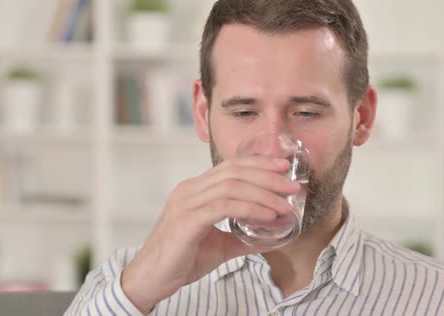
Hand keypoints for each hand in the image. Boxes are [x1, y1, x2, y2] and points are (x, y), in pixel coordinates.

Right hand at [121, 156, 299, 312]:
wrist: (150, 280)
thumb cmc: (181, 260)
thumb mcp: (220, 245)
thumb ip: (244, 237)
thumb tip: (273, 236)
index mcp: (195, 190)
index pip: (230, 167)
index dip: (259, 163)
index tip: (283, 167)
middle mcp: (189, 190)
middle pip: (234, 172)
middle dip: (268, 176)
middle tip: (293, 186)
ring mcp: (186, 204)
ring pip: (231, 186)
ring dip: (264, 194)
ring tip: (285, 205)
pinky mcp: (187, 221)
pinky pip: (224, 208)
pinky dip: (251, 209)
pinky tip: (268, 216)